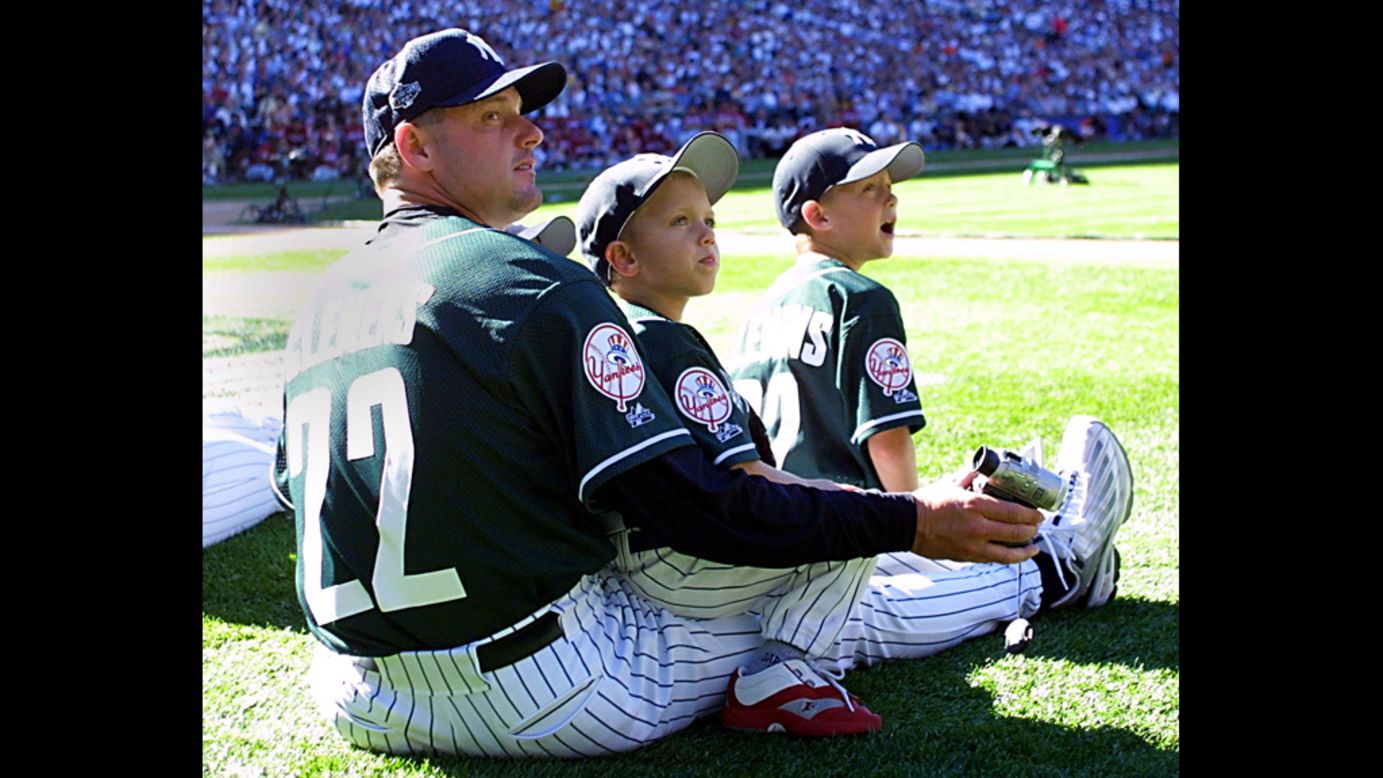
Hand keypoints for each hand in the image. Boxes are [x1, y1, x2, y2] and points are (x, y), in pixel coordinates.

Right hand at [910, 482, 1041, 563]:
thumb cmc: (927, 504)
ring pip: (1010, 552)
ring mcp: (973, 545)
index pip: (1015, 512)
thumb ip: (970, 478)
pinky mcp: (967, 557)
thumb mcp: (951, 484)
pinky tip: (1016, 555)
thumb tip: (982, 470)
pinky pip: (995, 559)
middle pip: (1017, 532)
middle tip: (1037, 524)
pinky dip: (1009, 557)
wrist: (907, 524)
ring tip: (1033, 545)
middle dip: (1032, 529)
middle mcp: (978, 527)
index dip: (1032, 514)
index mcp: (976, 505)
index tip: (1038, 512)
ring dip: (1026, 548)